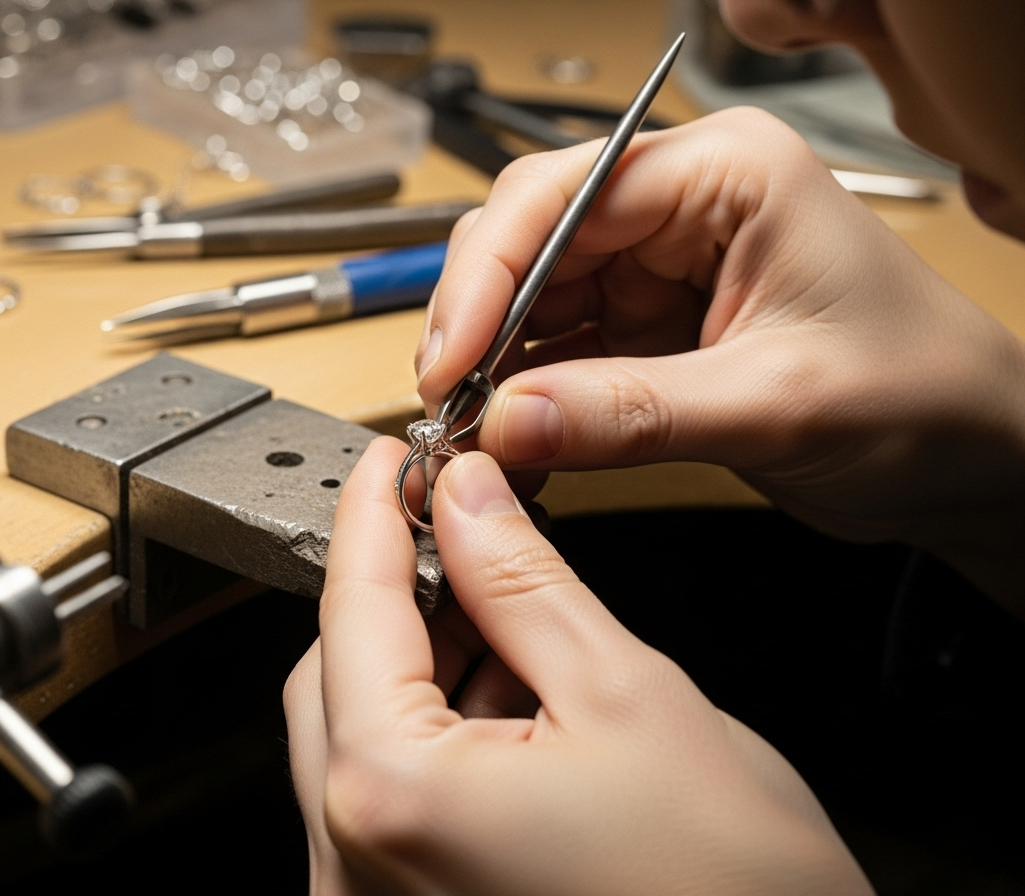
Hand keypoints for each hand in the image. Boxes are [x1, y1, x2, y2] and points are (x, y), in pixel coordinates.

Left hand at [285, 438, 872, 894]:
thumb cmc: (729, 895)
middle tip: (464, 532)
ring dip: (424, 663)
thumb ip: (524, 581)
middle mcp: (356, 865)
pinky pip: (392, 799)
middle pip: (336, 676)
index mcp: (393, 796)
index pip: (351, 610)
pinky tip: (510, 697)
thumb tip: (470, 503)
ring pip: (361, 735)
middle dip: (402, 592)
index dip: (371, 517)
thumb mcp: (626, 695)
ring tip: (511, 618)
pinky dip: (437, 734)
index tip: (388, 464)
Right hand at [415, 108, 1024, 606]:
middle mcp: (681, 207)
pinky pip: (557, 354)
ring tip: (465, 433)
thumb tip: (507, 421)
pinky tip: (506, 442)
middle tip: (445, 402)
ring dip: (491, 367)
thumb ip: (633, 412)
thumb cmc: (924, 395)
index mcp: (725, 173)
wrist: (972, 459)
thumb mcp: (775, 403)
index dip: (489, 274)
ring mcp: (658, 268)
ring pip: (531, 301)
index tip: (450, 357)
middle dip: (477, 321)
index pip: (564, 195)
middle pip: (529, 239)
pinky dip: (523, 400)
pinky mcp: (647, 330)